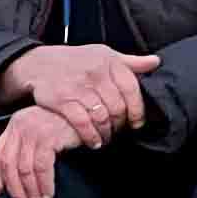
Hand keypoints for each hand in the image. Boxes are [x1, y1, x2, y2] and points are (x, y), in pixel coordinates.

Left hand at [0, 103, 84, 197]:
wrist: (89, 114)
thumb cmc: (66, 126)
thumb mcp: (40, 133)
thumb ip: (26, 148)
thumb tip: (16, 180)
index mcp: (15, 124)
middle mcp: (20, 125)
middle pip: (9, 163)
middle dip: (15, 187)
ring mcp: (32, 130)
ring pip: (24, 169)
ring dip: (31, 190)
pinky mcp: (47, 136)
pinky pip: (41, 168)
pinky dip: (44, 184)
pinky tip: (48, 194)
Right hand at [12, 42, 161, 146]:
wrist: (40, 64)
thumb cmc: (77, 61)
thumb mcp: (104, 55)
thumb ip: (130, 62)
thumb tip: (156, 62)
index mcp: (109, 62)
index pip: (131, 88)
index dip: (137, 109)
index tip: (137, 123)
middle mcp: (95, 73)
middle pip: (117, 106)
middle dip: (120, 124)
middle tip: (119, 132)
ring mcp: (78, 87)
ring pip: (102, 117)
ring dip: (106, 133)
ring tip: (106, 139)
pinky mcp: (62, 100)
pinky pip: (83, 123)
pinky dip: (90, 136)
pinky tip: (93, 142)